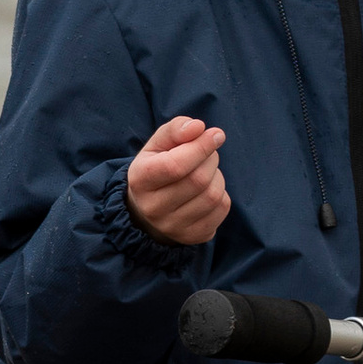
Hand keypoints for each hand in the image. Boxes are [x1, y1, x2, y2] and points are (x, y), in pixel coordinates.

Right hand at [126, 114, 229, 248]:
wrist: (147, 213)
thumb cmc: (156, 169)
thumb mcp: (157, 146)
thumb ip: (175, 130)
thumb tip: (198, 127)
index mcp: (141, 181)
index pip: (175, 166)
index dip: (200, 147)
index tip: (215, 134)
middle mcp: (154, 208)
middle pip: (198, 180)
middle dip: (210, 158)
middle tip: (207, 153)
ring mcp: (174, 227)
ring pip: (213, 195)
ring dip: (217, 176)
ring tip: (206, 171)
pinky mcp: (194, 236)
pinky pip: (222, 209)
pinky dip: (222, 194)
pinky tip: (208, 190)